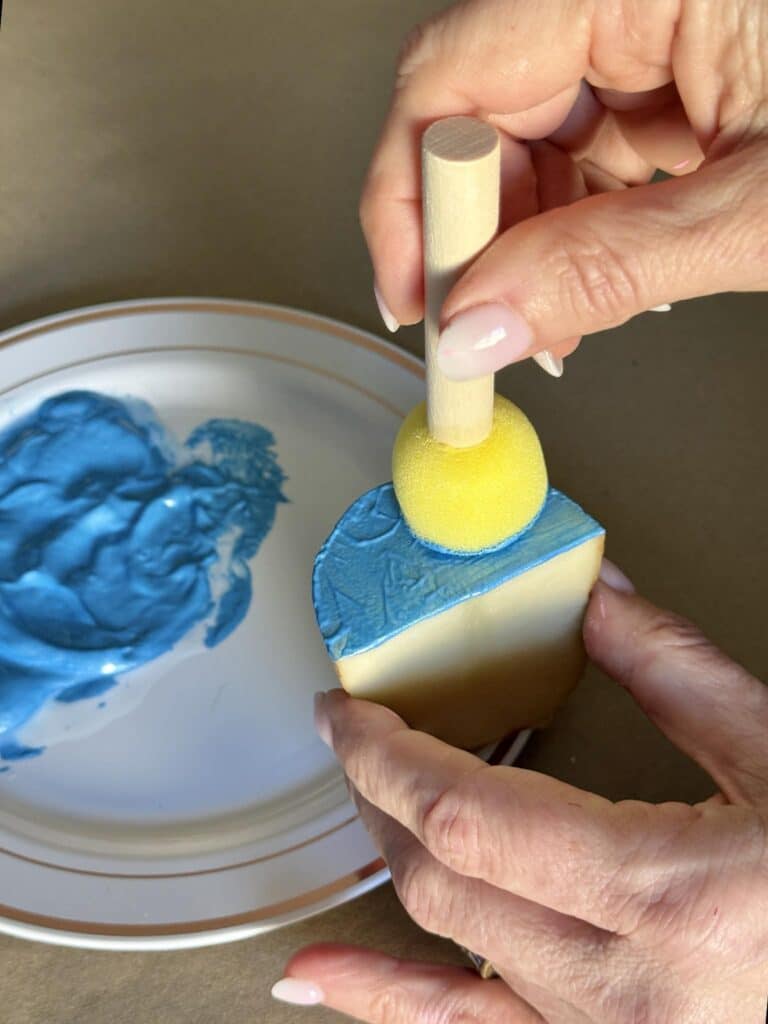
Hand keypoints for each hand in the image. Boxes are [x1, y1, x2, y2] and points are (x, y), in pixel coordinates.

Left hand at [276, 568, 767, 1021]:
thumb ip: (677, 671)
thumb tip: (595, 601)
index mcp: (662, 896)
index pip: (463, 817)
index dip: (384, 756)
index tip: (346, 710)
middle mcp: (622, 984)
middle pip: (439, 874)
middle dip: (380, 790)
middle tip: (360, 730)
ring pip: (444, 942)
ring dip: (390, 856)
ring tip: (359, 798)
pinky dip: (383, 1000)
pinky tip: (314, 980)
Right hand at [362, 0, 767, 377]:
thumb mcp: (756, 214)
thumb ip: (609, 268)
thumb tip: (482, 326)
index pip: (453, 69)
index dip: (410, 194)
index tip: (414, 293)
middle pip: (484, 106)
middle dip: (473, 233)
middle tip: (474, 323)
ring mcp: (656, 26)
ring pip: (530, 136)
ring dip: (524, 244)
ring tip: (542, 322)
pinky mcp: (676, 70)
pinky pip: (586, 146)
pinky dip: (575, 227)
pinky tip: (581, 284)